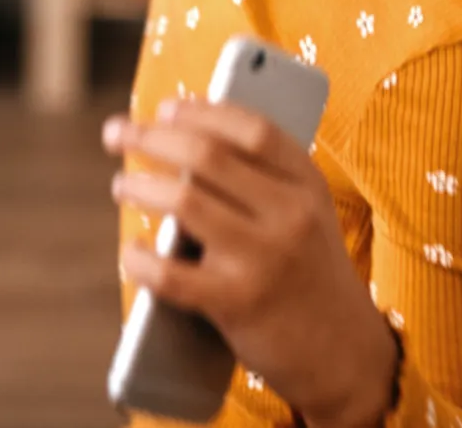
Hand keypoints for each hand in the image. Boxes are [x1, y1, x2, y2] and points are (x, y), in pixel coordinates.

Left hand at [105, 99, 399, 427]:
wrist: (346, 354)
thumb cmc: (307, 274)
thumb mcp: (307, 216)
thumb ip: (264, 180)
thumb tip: (181, 140)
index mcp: (308, 185)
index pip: (252, 128)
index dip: (202, 111)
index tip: (166, 107)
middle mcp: (290, 215)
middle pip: (207, 155)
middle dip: (150, 137)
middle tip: (116, 133)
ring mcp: (264, 259)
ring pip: (183, 202)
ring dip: (139, 186)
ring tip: (122, 185)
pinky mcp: (238, 304)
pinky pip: (170, 274)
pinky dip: (139, 259)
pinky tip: (132, 252)